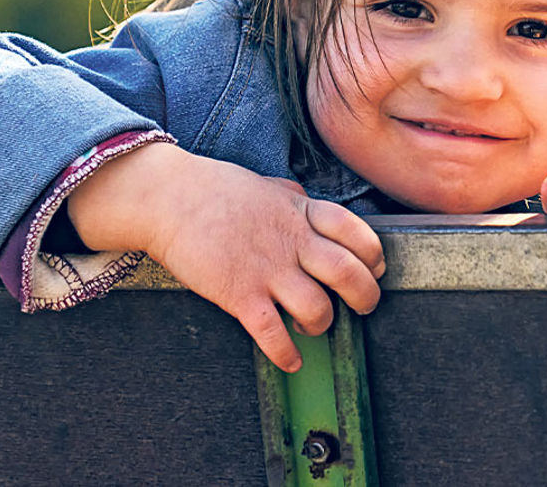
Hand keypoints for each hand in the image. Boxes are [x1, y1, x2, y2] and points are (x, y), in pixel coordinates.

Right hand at [66, 142, 384, 371]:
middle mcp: (293, 242)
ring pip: (318, 309)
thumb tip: (308, 201)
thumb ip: (295, 198)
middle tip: (364, 306)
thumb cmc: (218, 191)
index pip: (358, 234)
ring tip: (313, 325)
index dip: (374, 257)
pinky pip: (272, 334)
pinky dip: (287, 354)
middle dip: (366, 297)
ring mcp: (267, 270)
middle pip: (350, 274)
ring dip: (323, 325)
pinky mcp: (239, 295)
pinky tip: (291, 360)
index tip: (376, 269)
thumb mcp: (269, 187)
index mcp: (303, 213)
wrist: (170, 198)